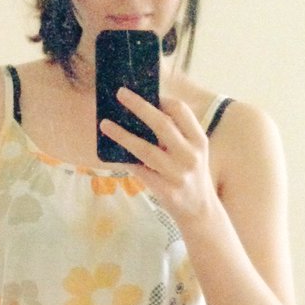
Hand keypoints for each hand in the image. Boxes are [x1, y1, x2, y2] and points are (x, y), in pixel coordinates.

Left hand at [99, 87, 218, 228]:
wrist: (199, 211)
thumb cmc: (190, 176)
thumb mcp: (193, 153)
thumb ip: (177, 135)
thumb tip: (144, 112)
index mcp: (199, 141)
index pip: (181, 111)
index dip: (161, 99)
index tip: (146, 92)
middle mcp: (190, 156)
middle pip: (162, 124)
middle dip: (139, 106)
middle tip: (120, 94)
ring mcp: (178, 174)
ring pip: (145, 149)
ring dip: (123, 134)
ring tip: (105, 124)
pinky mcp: (165, 190)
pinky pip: (139, 170)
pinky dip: (125, 159)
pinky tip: (112, 150)